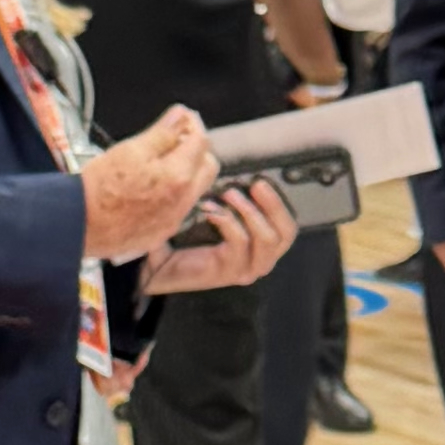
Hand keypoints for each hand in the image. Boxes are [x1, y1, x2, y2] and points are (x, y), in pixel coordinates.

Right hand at [77, 104, 220, 260]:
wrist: (77, 225)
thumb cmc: (99, 188)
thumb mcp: (130, 150)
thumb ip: (161, 133)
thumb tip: (180, 116)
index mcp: (178, 176)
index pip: (201, 142)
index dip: (192, 125)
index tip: (182, 118)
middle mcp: (182, 201)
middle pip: (207, 168)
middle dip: (196, 150)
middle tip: (174, 140)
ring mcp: (173, 220)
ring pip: (193, 190)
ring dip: (185, 173)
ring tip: (158, 164)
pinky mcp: (160, 233)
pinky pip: (177, 209)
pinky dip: (171, 194)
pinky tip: (148, 189)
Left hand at [136, 178, 295, 298]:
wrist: (158, 264)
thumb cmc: (185, 237)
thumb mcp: (216, 213)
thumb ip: (232, 199)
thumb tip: (239, 171)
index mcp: (260, 247)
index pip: (287, 228)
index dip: (279, 204)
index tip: (260, 181)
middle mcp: (259, 261)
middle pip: (285, 235)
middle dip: (274, 206)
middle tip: (256, 184)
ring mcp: (246, 270)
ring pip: (267, 239)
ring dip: (250, 212)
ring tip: (228, 194)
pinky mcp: (229, 273)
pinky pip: (240, 242)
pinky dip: (228, 220)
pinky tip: (209, 209)